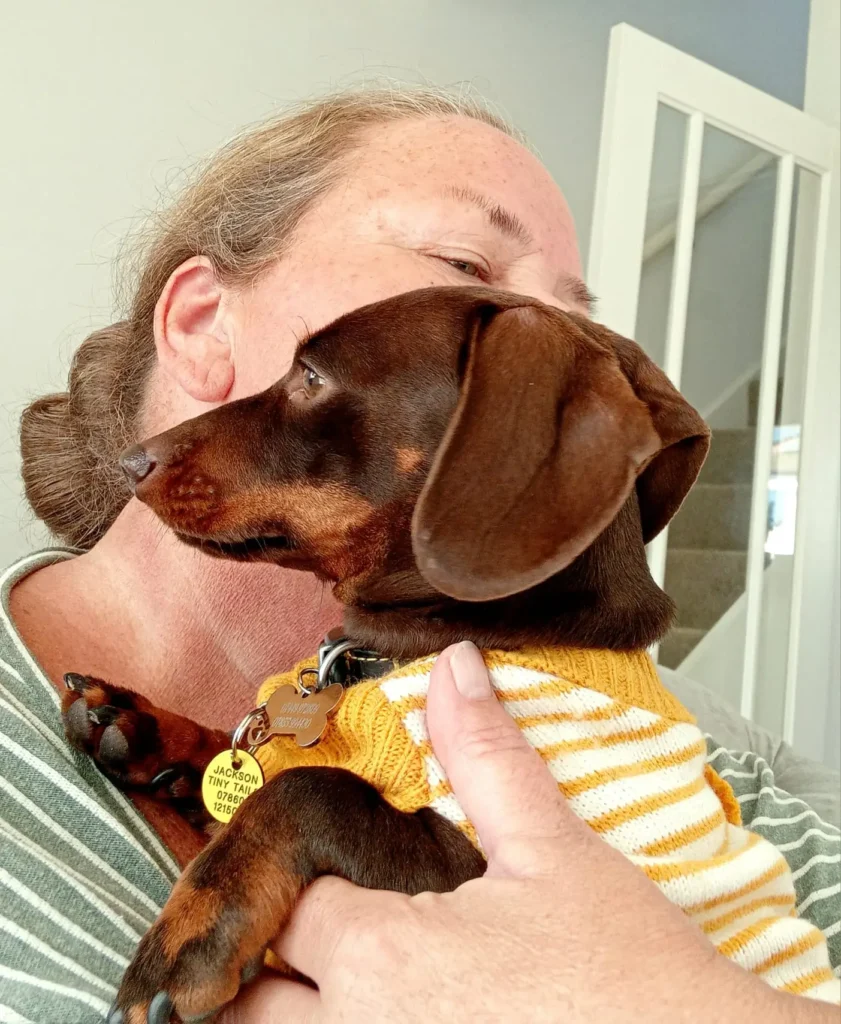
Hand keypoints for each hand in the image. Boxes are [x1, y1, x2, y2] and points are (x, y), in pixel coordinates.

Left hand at [225, 642, 832, 1022]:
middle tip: (297, 928)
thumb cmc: (628, 973)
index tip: (319, 861)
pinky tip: (383, 1007)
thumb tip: (454, 666)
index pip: (289, 904)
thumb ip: (485, 753)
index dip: (301, 875)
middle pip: (248, 1000)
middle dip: (261, 959)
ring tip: (314, 977)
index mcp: (381, 955)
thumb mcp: (552, 847)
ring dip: (286, 1009)